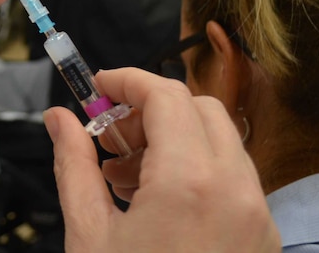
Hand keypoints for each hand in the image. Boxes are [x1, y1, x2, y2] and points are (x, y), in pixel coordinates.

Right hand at [44, 68, 279, 252]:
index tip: (96, 88)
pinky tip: (152, 201)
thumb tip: (57, 120)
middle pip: (198, 110)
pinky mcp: (261, 237)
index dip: (126, 81)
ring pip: (219, 142)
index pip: (166, 96)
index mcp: (189, 183)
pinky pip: (232, 178)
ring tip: (122, 173)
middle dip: (149, 110)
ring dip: (171, 139)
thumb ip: (73, 163)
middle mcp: (235, 191)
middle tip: (107, 134)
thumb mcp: (88, 232)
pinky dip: (193, 169)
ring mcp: (256, 216)